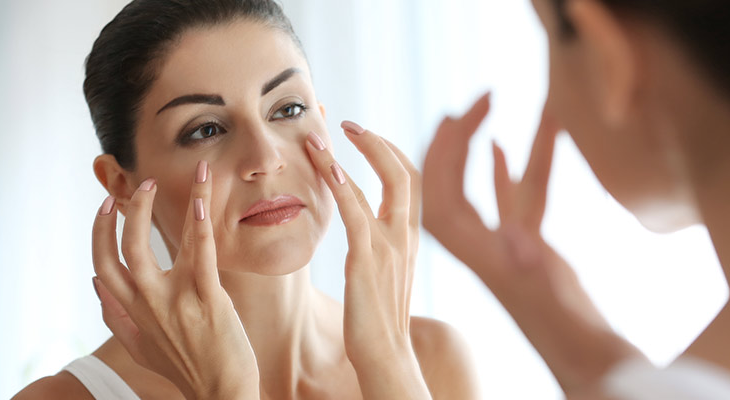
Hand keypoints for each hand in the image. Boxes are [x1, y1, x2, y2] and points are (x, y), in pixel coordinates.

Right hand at [92, 161, 258, 399]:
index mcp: (131, 310)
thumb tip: (94, 284)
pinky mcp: (209, 299)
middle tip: (145, 185)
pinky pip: (202, 257)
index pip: (102, 264)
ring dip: (176, 206)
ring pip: (166, 245)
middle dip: (132, 212)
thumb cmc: (183, 367)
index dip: (100, 231)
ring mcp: (177, 300)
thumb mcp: (139, 347)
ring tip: (186, 177)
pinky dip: (201, 228)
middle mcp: (148, 303)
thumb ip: (114, 317)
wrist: (220, 390)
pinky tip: (202, 205)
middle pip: (125, 250)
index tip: (106, 205)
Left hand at [304, 122, 430, 399]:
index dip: (390, 153)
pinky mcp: (368, 259)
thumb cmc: (378, 322)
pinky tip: (325, 165)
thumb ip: (379, 249)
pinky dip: (342, 183)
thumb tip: (365, 231)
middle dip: (377, 143)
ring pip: (380, 185)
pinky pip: (357, 212)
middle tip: (348, 125)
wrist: (386, 357)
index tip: (366, 137)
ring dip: (349, 156)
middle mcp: (405, 236)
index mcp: (410, 239)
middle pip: (404, 173)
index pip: (410, 182)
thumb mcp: (386, 277)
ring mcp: (390, 247)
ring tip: (320, 137)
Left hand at [422, 93, 645, 392]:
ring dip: (487, 146)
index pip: (439, 191)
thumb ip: (532, 263)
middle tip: (477, 100)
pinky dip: (509, 171)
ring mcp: (506, 245)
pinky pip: (514, 201)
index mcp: (476, 251)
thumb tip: (514, 234)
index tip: (454, 113)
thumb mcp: (550, 294)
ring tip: (492, 104)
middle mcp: (483, 245)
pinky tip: (504, 146)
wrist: (589, 358)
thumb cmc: (572, 335)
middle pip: (454, 183)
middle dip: (458, 139)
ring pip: (489, 186)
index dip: (441, 151)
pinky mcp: (529, 250)